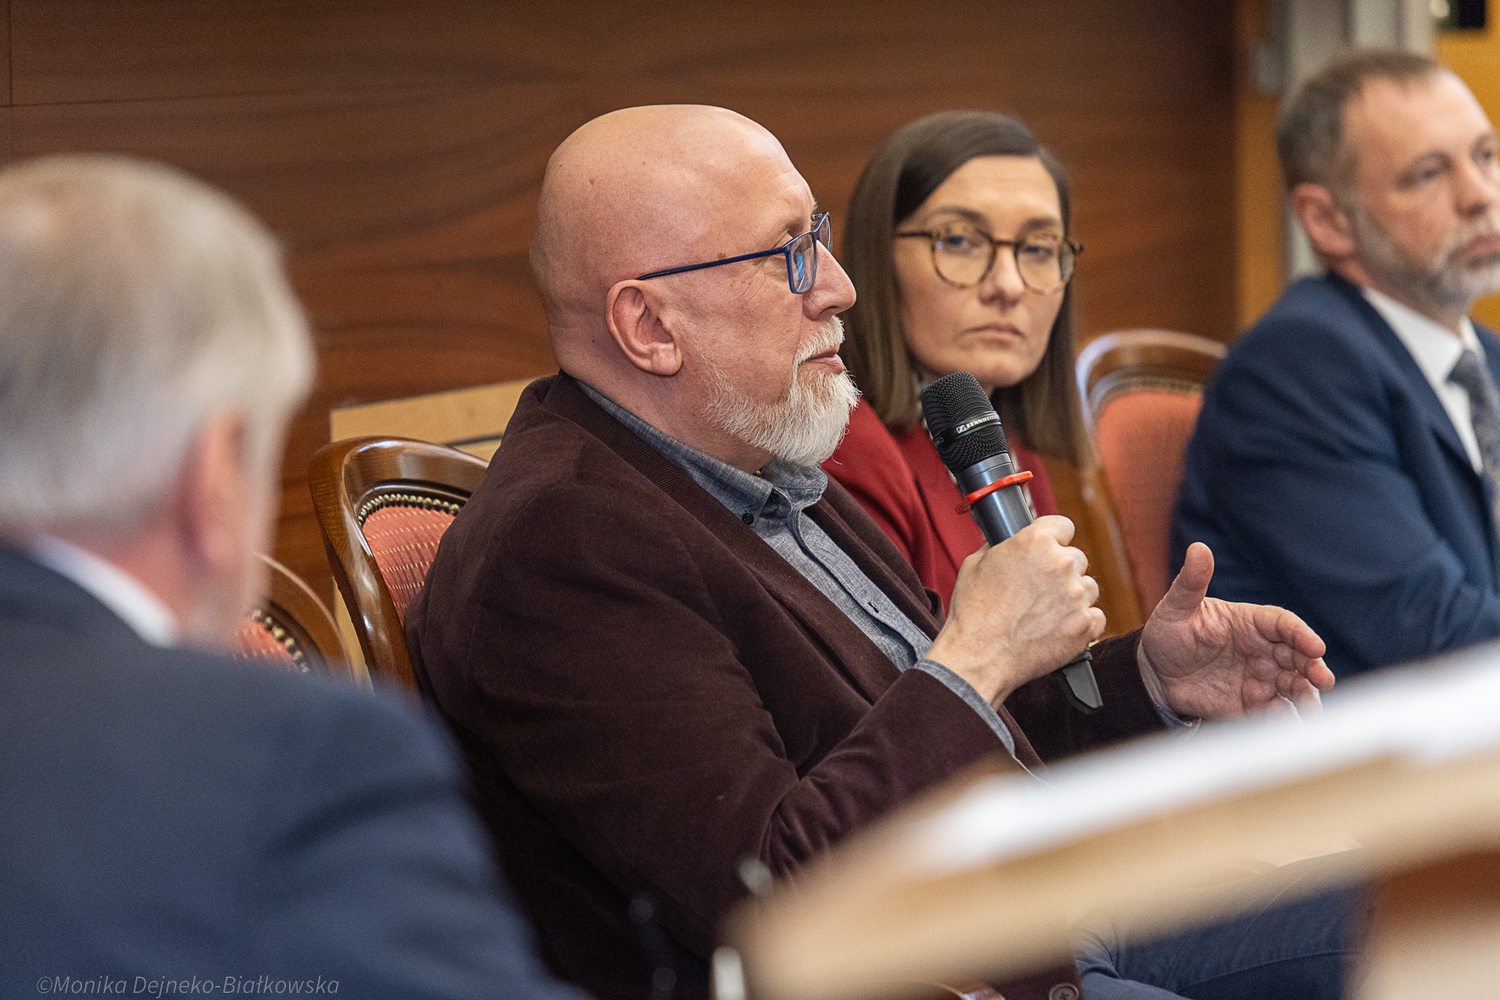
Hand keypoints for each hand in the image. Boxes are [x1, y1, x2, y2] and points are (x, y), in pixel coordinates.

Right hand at [928, 515, 1104, 704]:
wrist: (979, 656)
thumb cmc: (973, 613)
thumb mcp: (975, 564)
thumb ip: (1001, 547)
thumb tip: (1011, 544)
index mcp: (1034, 542)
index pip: (1063, 526)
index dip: (1054, 538)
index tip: (1050, 548)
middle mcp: (1061, 564)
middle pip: (1076, 558)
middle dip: (1060, 571)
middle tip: (1039, 589)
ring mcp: (1076, 596)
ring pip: (1088, 587)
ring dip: (1072, 596)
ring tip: (1046, 613)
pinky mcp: (1085, 625)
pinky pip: (1095, 617)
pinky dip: (1081, 622)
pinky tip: (1058, 628)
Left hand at [1141, 542, 1333, 719]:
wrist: (1154, 675)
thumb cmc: (1168, 634)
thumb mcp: (1176, 607)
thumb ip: (1191, 582)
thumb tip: (1198, 548)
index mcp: (1251, 622)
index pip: (1283, 624)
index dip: (1301, 634)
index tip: (1315, 646)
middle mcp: (1263, 650)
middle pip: (1299, 657)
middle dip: (1314, 668)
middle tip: (1323, 680)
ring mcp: (1261, 678)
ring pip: (1294, 686)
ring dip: (1307, 696)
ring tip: (1312, 710)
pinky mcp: (1253, 705)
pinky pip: (1275, 712)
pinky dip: (1283, 718)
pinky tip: (1286, 724)